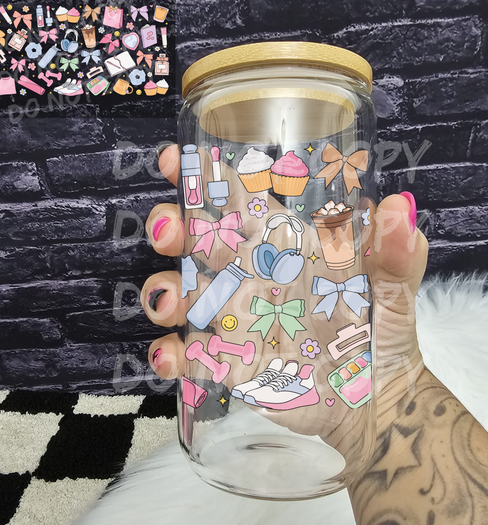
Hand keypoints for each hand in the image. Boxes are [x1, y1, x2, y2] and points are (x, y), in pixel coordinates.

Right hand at [141, 144, 428, 440]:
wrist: (371, 399)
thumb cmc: (380, 334)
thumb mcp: (392, 291)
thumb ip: (395, 254)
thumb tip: (398, 209)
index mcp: (283, 246)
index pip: (238, 200)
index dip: (204, 176)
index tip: (175, 160)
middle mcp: (249, 275)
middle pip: (194, 241)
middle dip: (171, 227)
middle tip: (168, 231)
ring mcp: (232, 317)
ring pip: (179, 293)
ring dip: (162, 291)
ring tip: (170, 301)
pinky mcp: (225, 360)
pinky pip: (186, 353)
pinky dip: (170, 353)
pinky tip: (173, 356)